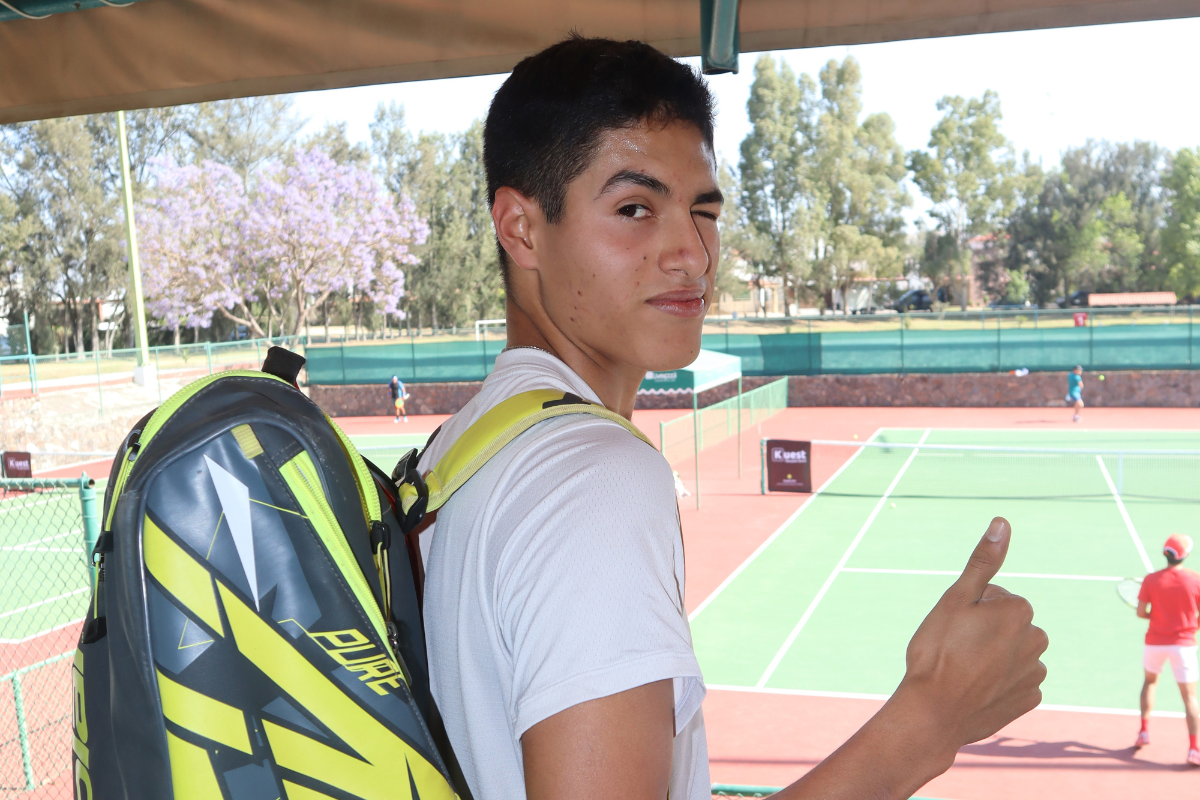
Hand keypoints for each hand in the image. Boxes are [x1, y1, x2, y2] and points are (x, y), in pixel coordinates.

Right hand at [896, 516, 1047, 748]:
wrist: (933, 713)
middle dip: (986, 630)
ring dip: (993, 655)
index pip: (995, 597)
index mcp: (1019, 611)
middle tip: (956, 648)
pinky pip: (1016, 680)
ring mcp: (1035, 672)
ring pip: (1012, 651)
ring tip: (964, 670)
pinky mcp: (1030, 698)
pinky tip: (976, 689)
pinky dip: (999, 681)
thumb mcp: (954, 600)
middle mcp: (1037, 639)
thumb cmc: (938, 652)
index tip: (954, 627)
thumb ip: (983, 562)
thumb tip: (1003, 522)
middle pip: (1007, 623)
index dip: (970, 609)